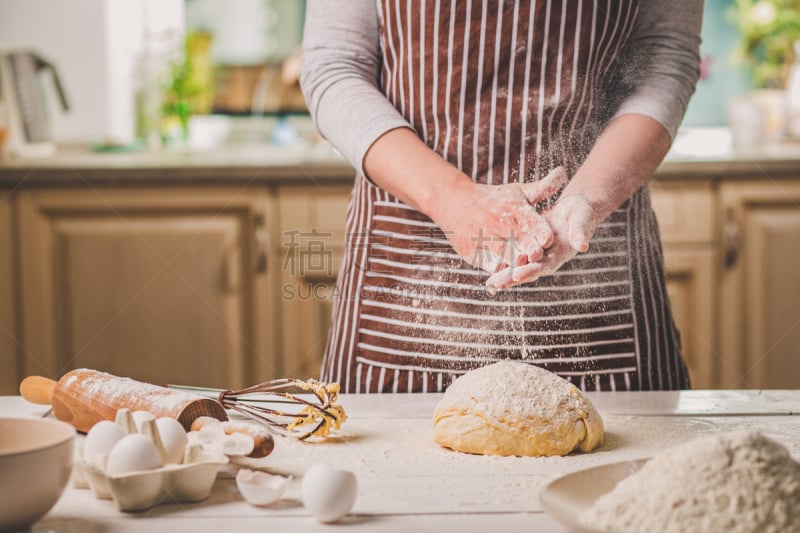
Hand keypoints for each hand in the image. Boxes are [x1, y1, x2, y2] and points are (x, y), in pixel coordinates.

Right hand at [430, 167, 567, 271]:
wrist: (454, 201)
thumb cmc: (492, 198)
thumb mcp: (517, 191)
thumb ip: (542, 188)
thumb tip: (563, 173)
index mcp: (514, 209)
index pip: (532, 223)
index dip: (541, 233)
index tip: (547, 240)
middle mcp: (500, 224)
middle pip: (519, 240)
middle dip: (529, 249)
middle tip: (537, 256)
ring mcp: (485, 237)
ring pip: (502, 252)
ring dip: (513, 260)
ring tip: (521, 265)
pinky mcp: (473, 250)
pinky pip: (486, 263)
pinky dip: (495, 268)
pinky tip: (503, 272)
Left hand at [485, 193, 600, 288]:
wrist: (575, 209)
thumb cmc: (581, 213)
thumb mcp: (582, 220)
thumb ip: (580, 232)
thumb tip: (583, 246)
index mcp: (560, 254)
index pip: (544, 266)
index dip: (531, 271)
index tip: (517, 276)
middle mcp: (547, 258)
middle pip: (528, 270)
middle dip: (511, 278)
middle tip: (496, 285)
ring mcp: (538, 255)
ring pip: (519, 267)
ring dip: (505, 275)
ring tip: (490, 284)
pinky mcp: (530, 248)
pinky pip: (516, 257)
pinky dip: (503, 262)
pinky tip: (489, 268)